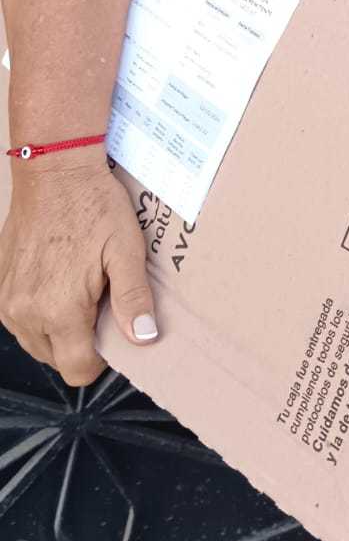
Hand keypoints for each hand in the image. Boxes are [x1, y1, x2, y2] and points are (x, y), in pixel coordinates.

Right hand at [0, 155, 156, 385]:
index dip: (101, 358)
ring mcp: (8, 299)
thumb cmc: (93, 205)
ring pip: (36, 341)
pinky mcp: (0, 285)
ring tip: (79, 289)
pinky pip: (21, 318)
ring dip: (58, 328)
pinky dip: (40, 311)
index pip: (77, 369)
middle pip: (56, 359)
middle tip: (98, 302)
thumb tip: (143, 338)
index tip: (112, 330)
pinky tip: (58, 281)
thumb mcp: (126, 250)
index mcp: (59, 310)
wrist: (54, 171)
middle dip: (80, 342)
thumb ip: (133, 299)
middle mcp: (26, 311)